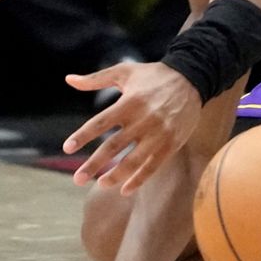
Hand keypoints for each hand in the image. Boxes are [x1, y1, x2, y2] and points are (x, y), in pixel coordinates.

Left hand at [63, 63, 202, 195]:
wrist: (193, 78)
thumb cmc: (154, 75)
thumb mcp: (125, 71)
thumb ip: (96, 79)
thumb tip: (68, 80)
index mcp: (129, 102)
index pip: (100, 122)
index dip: (83, 136)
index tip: (67, 148)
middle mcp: (143, 119)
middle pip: (113, 146)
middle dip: (94, 164)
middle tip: (77, 179)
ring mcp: (158, 133)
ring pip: (133, 160)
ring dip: (115, 175)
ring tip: (100, 183)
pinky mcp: (171, 142)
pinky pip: (153, 165)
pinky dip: (139, 179)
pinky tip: (125, 189)